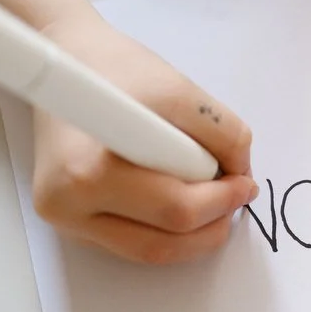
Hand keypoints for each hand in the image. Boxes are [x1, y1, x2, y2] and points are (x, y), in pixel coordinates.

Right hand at [30, 7, 256, 263]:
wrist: (67, 60)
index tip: (246, 184)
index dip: (221, 201)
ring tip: (216, 202)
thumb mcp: (180, 90)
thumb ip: (222, 135)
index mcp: (86, 170)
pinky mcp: (71, 225)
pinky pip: (133, 243)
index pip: (174, 208)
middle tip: (235, 194)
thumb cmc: (118, 69)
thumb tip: (241, 175)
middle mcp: (67, 204)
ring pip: (150, 252)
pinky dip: (168, 231)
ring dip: (195, 234)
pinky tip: (185, 203)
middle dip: (212, 219)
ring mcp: (64, 220)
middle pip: (163, 239)